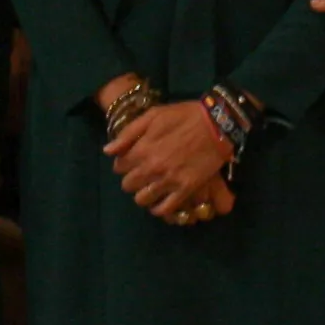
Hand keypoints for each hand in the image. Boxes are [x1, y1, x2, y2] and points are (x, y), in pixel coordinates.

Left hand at [106, 100, 233, 224]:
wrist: (216, 124)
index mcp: (142, 149)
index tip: (132, 161)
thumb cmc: (184, 116)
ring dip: (144, 194)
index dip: (124, 164)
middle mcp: (151, 168)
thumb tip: (108, 151)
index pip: (119, 167)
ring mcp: (168, 181)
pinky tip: (160, 202)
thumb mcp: (153, 115)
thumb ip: (128, 134)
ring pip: (142, 199)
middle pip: (128, 185)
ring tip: (151, 187)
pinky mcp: (185, 190)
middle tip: (142, 174)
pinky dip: (159, 208)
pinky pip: (164, 209)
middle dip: (132, 179)